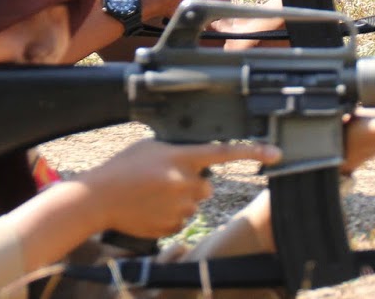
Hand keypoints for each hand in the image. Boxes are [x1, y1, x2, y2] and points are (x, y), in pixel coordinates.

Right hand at [81, 140, 280, 237]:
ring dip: (180, 200)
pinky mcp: (172, 226)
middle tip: (166, 180)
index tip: (276, 153)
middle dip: (193, 183)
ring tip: (151, 195)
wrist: (98, 199)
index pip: (224, 153)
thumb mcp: (151, 147)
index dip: (253, 152)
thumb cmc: (122, 168)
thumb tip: (197, 159)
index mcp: (181, 158)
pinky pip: (182, 221)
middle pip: (207, 185)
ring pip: (194, 204)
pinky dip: (170, 215)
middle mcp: (185, 183)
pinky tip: (149, 208)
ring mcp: (180, 207)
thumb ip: (179, 152)